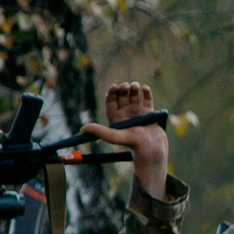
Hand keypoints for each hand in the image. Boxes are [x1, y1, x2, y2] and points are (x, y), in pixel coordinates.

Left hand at [85, 80, 169, 199]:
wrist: (151, 147)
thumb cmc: (133, 143)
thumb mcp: (113, 136)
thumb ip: (99, 131)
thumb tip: (82, 129)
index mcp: (116, 117)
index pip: (111, 101)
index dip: (112, 92)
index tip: (114, 86)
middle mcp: (126, 113)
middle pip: (122, 96)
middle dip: (123, 88)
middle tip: (126, 86)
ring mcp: (138, 112)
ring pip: (134, 95)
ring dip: (134, 88)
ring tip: (136, 86)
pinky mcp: (149, 112)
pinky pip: (147, 99)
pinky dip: (146, 92)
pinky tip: (145, 88)